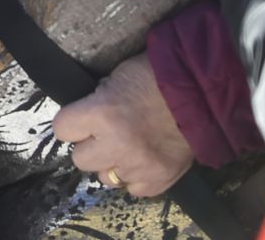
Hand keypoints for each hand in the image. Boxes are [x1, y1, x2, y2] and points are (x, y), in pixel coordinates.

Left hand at [52, 54, 194, 198]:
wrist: (202, 91)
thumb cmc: (155, 76)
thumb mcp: (117, 78)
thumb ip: (97, 102)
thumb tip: (86, 118)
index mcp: (101, 113)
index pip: (62, 129)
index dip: (72, 124)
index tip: (81, 120)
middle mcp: (116, 144)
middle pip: (80, 159)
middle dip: (91, 146)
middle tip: (106, 134)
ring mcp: (138, 166)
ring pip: (105, 177)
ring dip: (113, 163)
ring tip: (128, 146)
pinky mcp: (158, 181)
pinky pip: (133, 188)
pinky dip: (136, 175)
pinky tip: (145, 158)